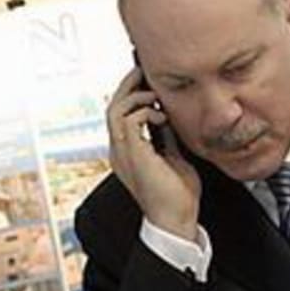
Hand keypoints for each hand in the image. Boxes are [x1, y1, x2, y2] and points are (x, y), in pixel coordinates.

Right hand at [106, 67, 201, 241]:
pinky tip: (161, 116)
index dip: (131, 94)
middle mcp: (119, 150)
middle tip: (143, 70)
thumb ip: (165, 138)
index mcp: (127, 152)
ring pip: (115, 110)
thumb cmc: (177, 194)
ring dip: (136, 96)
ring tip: (154, 93)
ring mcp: (122, 152)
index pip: (120, 114)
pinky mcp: (132, 154)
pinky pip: (128, 120)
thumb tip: (167, 117)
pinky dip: (144, 111)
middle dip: (128, 85)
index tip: (148, 81)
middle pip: (112, 106)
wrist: (176, 219)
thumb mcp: (172, 157)